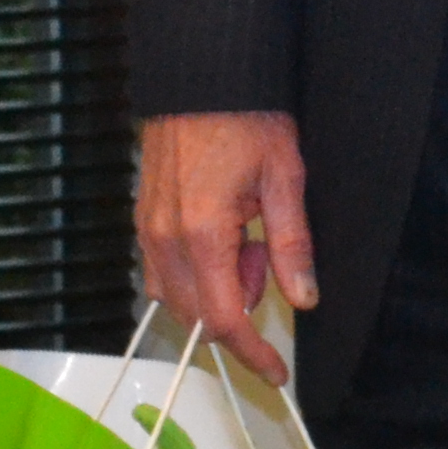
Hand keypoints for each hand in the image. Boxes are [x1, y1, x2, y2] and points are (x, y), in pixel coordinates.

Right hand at [134, 111, 315, 386]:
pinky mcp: (143, 220)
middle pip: (196, 317)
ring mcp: (148, 230)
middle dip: (237, 309)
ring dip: (216, 291)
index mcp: (204, 234)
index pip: (224, 319)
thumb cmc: (246, 118)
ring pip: (177, 298)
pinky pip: (163, 272)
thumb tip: (304, 298)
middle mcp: (166, 239)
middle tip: (265, 261)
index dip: (252, 354)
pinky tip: (223, 236)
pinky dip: (196, 273)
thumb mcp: (285, 178)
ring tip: (247, 240)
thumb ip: (292, 244)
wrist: (202, 76)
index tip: (276, 372)